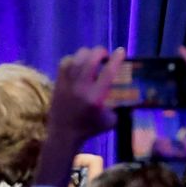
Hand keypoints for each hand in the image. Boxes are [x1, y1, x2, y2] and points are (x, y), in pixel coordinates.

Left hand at [34, 47, 126, 186]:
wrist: (63, 135)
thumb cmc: (89, 129)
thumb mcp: (110, 121)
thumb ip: (118, 107)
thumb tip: (126, 97)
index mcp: (96, 97)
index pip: (108, 71)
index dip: (116, 58)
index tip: (121, 51)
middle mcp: (82, 87)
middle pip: (91, 59)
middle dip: (101, 52)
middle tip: (105, 56)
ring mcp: (68, 84)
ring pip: (78, 57)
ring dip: (88, 54)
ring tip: (91, 59)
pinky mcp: (58, 83)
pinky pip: (65, 62)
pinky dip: (73, 59)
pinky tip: (78, 64)